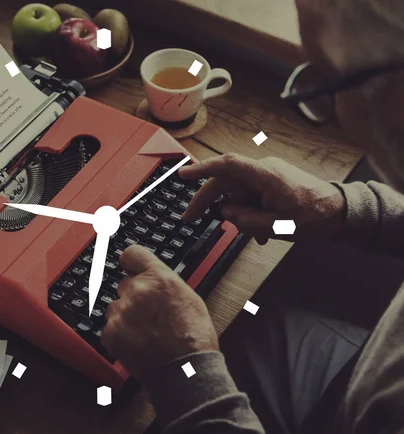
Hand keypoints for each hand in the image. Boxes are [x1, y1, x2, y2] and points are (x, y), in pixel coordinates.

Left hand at [101, 245, 217, 377]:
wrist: (186, 370)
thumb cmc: (193, 337)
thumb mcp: (188, 297)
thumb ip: (164, 281)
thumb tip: (149, 275)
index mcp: (159, 278)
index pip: (132, 254)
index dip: (131, 262)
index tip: (130, 267)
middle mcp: (138, 290)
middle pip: (124, 284)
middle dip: (133, 296)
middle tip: (149, 314)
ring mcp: (122, 312)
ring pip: (116, 307)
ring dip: (126, 316)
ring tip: (146, 332)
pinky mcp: (111, 332)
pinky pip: (110, 327)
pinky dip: (120, 335)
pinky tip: (138, 343)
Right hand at [179, 153, 345, 243]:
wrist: (341, 212)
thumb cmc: (315, 217)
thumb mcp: (276, 227)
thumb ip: (245, 220)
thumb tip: (225, 212)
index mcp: (265, 176)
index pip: (227, 166)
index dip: (202, 169)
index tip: (183, 176)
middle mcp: (264, 170)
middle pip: (226, 182)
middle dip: (208, 200)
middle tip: (191, 217)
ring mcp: (268, 175)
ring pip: (237, 192)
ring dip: (238, 213)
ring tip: (254, 234)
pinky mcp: (272, 182)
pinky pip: (250, 195)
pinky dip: (249, 212)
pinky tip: (259, 231)